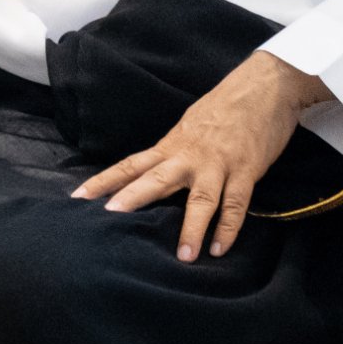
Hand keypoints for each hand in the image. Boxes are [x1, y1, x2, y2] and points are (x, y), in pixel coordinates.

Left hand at [74, 51, 323, 262]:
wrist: (265, 86)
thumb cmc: (226, 107)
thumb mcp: (190, 126)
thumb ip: (173, 152)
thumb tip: (154, 173)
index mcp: (172, 145)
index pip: (132, 164)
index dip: (104, 181)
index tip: (77, 196)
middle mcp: (190, 156)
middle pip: (155, 179)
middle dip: (132, 198)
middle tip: (109, 218)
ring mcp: (218, 164)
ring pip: (200, 200)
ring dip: (191, 229)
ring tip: (184, 257)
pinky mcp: (246, 171)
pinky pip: (236, 204)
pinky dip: (229, 228)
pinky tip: (221, 248)